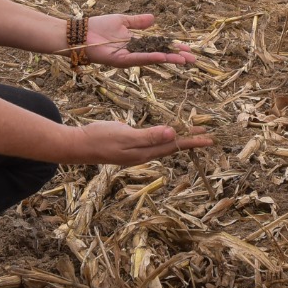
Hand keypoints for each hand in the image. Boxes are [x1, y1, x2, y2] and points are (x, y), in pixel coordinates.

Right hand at [73, 121, 212, 164]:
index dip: (192, 141)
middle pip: (172, 147)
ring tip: (191, 133)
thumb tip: (172, 134)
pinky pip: (153, 143)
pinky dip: (164, 137)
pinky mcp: (129, 146)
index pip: (174, 146)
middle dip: (190, 140)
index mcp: (144, 152)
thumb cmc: (100, 139)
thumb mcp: (125, 136)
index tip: (208, 138)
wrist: (78, 146)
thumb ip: (149, 136)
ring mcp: (136, 152)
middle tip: (207, 135)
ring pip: (163, 145)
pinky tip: (165, 135)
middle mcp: (143, 154)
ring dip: (179, 139)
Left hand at [84, 13, 195, 67]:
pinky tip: (162, 57)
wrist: (81, 34)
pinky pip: (138, 59)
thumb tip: (154, 19)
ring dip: (168, 59)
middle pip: (160, 54)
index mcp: (137, 42)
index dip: (173, 47)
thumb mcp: (122, 21)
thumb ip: (138, 22)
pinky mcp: (120, 60)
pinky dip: (150, 58)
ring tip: (183, 60)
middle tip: (193, 59)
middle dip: (176, 57)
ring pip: (152, 59)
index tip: (188, 48)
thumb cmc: (98, 26)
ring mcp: (128, 57)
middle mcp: (135, 52)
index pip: (159, 45)